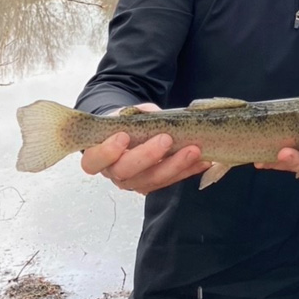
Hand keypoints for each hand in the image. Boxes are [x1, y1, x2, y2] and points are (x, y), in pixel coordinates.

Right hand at [80, 104, 209, 194]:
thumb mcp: (125, 115)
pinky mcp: (154, 184)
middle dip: (148, 156)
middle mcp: (114, 174)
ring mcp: (135, 182)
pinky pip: (172, 180)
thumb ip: (135, 114)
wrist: (132, 133)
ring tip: (194, 150)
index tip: (123, 136)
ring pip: (153, 180)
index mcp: (98, 157)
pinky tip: (203, 161)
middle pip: (127, 172)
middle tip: (166, 139)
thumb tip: (152, 114)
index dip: (107, 151)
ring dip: (176, 165)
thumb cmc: (125, 124)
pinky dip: (189, 170)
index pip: (94, 161)